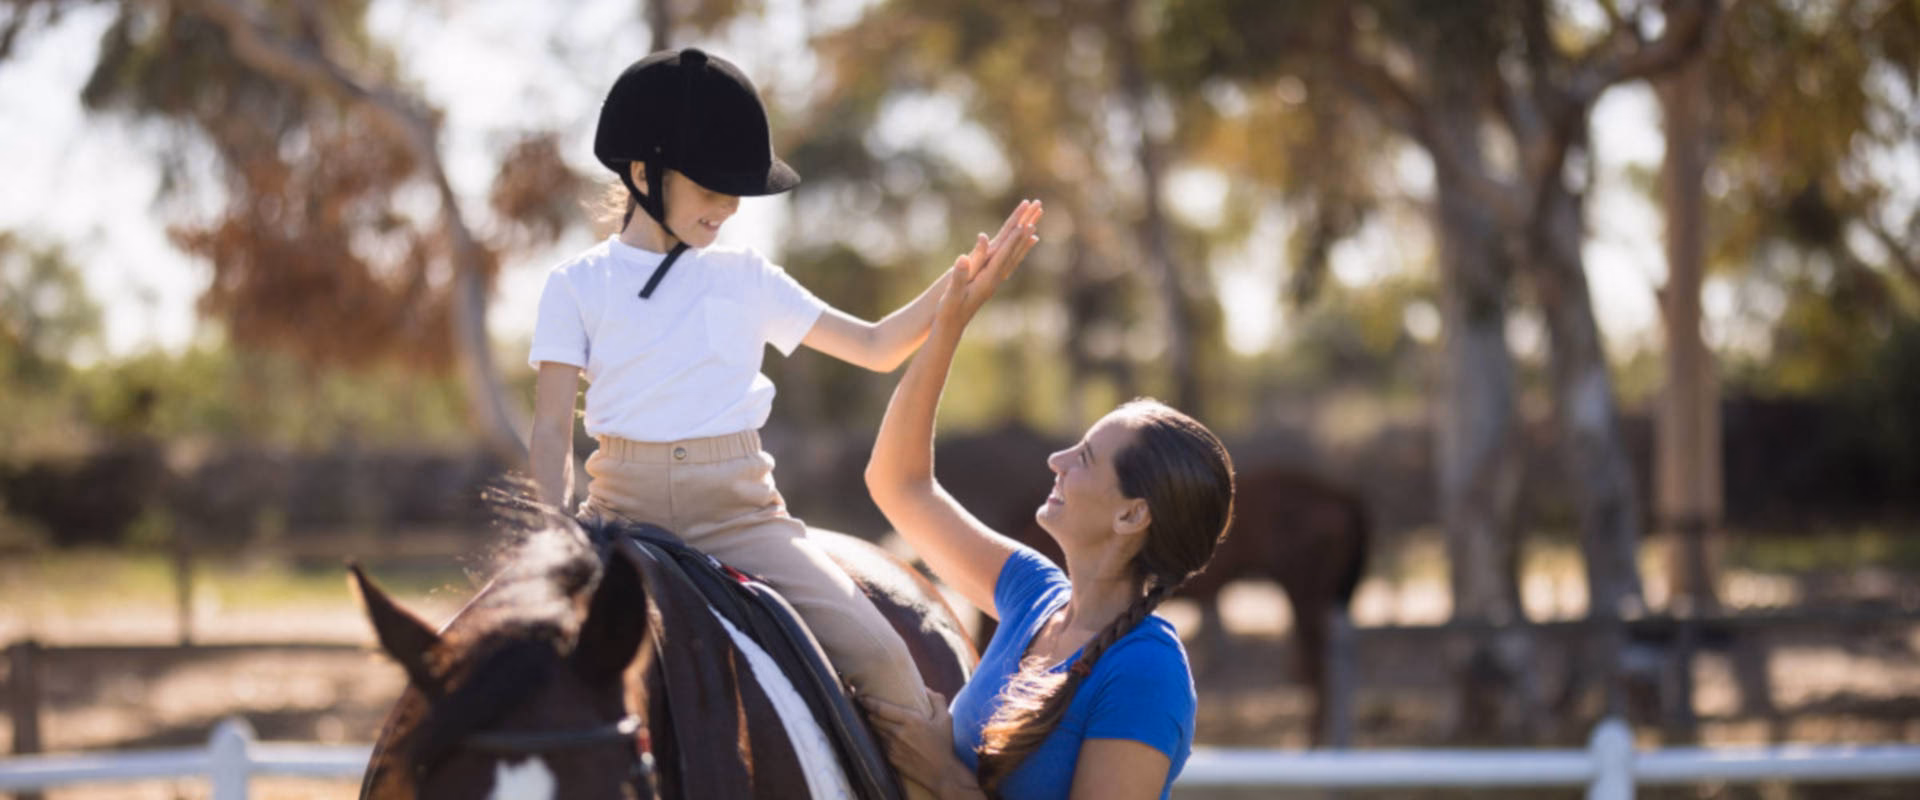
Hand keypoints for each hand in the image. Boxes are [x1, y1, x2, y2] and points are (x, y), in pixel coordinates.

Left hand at [859, 688, 979, 796]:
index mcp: (910, 720)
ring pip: (875, 732)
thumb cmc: (944, 744)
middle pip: (873, 719)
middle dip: (867, 712)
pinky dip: (879, 738)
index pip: (881, 708)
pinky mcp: (890, 759)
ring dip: (872, 725)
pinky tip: (879, 735)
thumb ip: (936, 700)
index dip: (868, 701)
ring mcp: (892, 747)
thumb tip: (925, 688)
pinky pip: (879, 744)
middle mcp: (898, 733)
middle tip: (862, 705)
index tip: (861, 696)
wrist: (941, 773)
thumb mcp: (946, 719)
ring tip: (869, 718)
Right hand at [939, 200, 1042, 327]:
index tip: (1024, 224)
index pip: (1003, 256)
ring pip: (1012, 258)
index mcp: (987, 280)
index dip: (1013, 240)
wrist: (951, 328)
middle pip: (1013, 254)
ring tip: (1034, 228)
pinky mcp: (988, 283)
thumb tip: (963, 258)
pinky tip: (1017, 250)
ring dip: (1022, 242)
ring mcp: (993, 282)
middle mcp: (994, 280)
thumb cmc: (949, 311)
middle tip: (1036, 217)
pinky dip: (1013, 253)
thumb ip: (959, 275)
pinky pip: (1006, 264)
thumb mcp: (952, 293)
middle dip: (1023, 235)